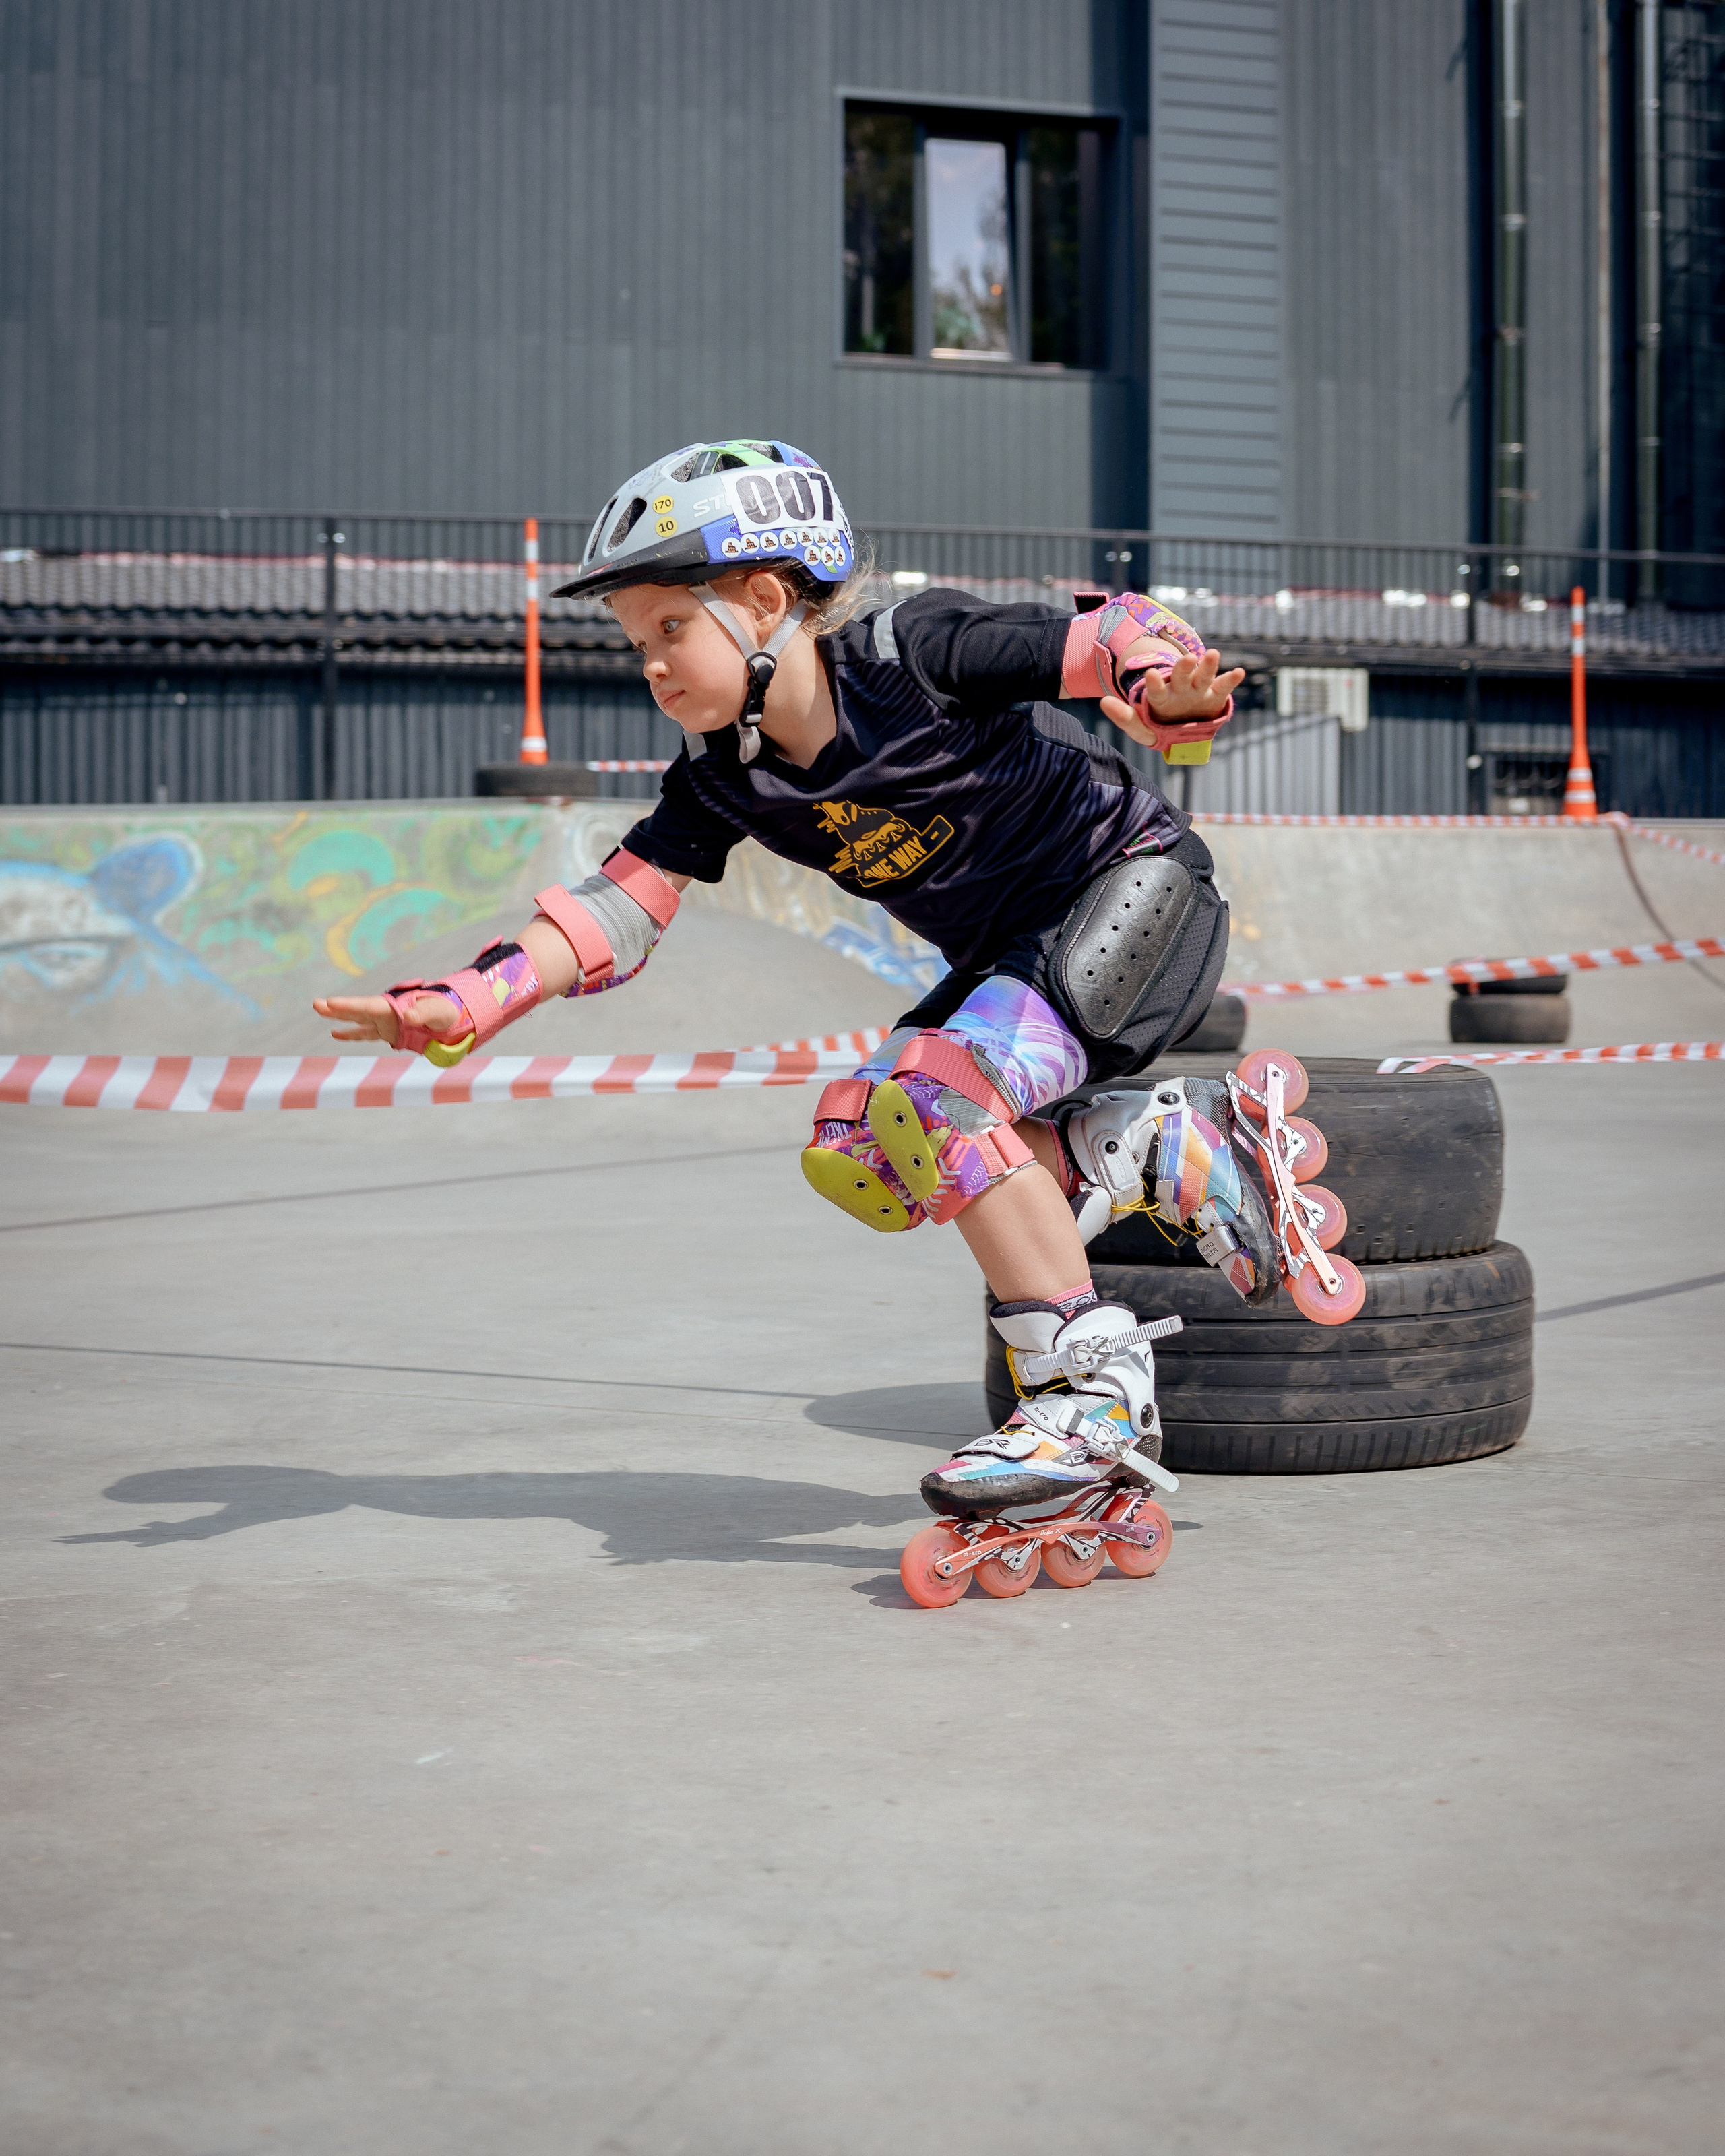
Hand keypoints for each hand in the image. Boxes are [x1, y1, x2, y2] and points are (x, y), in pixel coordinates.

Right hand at [312, 992, 464, 1047]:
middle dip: (338, 1008)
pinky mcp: (388, 1033)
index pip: (367, 1006)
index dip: (348, 1005)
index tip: (330, 1002)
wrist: (454, 1017)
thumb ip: (424, 1013)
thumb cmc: (447, 1011)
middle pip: (357, 1010)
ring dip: (339, 1019)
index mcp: (394, 1007)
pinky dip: (351, 1034)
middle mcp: (386, 1013)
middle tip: (316, 1003)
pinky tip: (336, 1035)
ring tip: (320, 1012)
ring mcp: (385, 1023)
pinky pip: (365, 1034)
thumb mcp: (439, 1013)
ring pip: (358, 1021)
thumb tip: (407, 1015)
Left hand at [1100, 646, 1243, 747]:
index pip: (1156, 689)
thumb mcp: (1141, 728)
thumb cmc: (1159, 726)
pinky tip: (1238, 671)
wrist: (1182, 731)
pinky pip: (1223, 686)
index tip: (1149, 673)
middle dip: (1183, 667)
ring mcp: (1198, 690)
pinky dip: (1231, 679)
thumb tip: (1103, 701)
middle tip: (1187, 658)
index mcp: (1161, 697)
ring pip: (1203, 676)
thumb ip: (1124, 717)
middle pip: (1181, 676)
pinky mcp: (1215, 696)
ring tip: (1213, 654)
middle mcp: (1180, 689)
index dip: (1153, 683)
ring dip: (1208, 666)